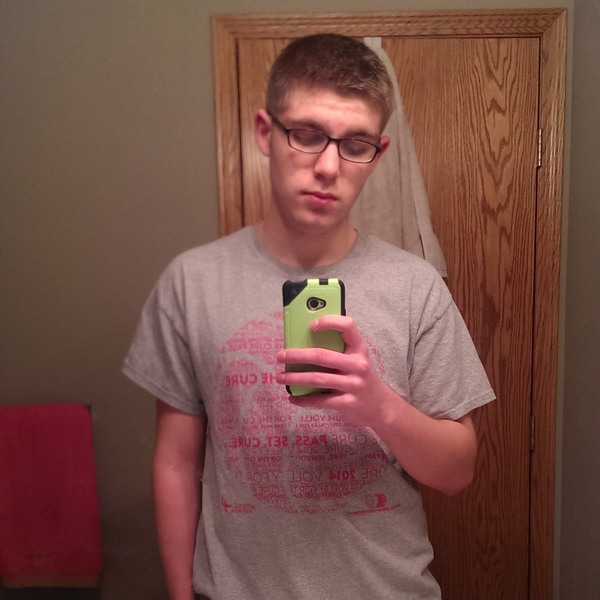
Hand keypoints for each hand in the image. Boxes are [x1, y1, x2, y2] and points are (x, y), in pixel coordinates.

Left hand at [276, 315, 391, 427]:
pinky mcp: (348, 403)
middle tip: (280, 356)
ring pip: (317, 379)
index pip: (347, 326)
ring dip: (295, 378)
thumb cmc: (361, 377)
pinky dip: (303, 400)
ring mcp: (353, 385)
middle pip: (322, 356)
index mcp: (359, 348)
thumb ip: (338, 349)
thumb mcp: (356, 359)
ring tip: (280, 377)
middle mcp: (358, 365)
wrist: (381, 407)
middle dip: (297, 356)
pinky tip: (292, 398)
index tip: (310, 325)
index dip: (328, 322)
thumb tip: (304, 340)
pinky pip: (320, 401)